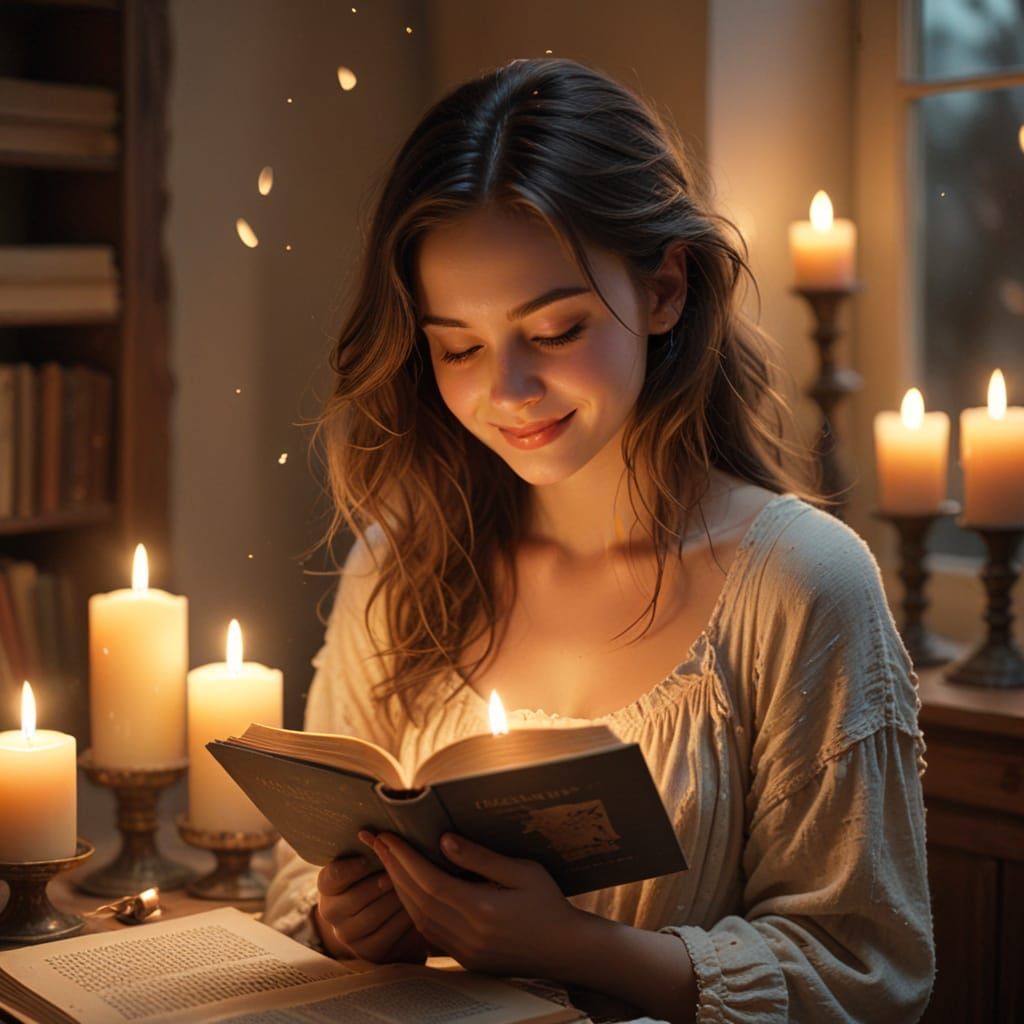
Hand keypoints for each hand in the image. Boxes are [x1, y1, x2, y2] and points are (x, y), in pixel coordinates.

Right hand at [313, 850, 428, 963]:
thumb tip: (379, 832)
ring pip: (376, 915)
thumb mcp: (370, 863)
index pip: (332, 876)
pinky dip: (406, 919)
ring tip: (419, 885)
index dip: (351, 868)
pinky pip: (390, 935)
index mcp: (328, 886)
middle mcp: (332, 913)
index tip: (369, 859)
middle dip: (386, 881)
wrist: (383, 919)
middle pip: (358, 897)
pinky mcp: (370, 953)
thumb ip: (372, 849)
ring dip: (399, 899)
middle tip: (407, 869)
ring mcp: (349, 937)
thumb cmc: (380, 876)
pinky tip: (422, 907)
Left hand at [365, 830, 585, 976]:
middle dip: (394, 868)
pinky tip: (408, 889)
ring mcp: (464, 950)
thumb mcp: (522, 871)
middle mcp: (468, 934)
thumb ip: (480, 857)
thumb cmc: (548, 903)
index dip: (405, 858)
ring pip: (419, 918)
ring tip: (387, 860)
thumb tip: (443, 840)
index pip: (430, 881)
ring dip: (399, 888)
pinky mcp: (465, 958)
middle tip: (377, 841)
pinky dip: (414, 907)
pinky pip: (429, 931)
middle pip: (418, 899)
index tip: (388, 836)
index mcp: (482, 909)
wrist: (564, 949)